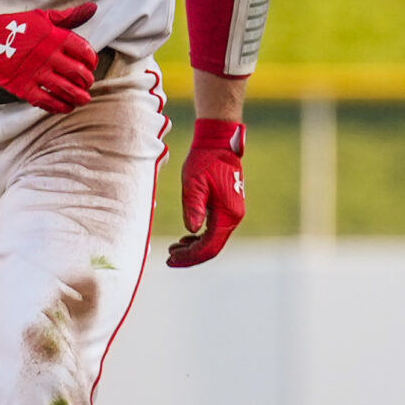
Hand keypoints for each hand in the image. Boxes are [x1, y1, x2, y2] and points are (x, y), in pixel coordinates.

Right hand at [0, 3, 98, 111]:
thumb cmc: (17, 28)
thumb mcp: (43, 17)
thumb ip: (69, 16)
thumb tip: (93, 9)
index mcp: (55, 37)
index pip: (83, 51)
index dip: (92, 60)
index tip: (91, 65)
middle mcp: (47, 55)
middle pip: (77, 73)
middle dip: (87, 81)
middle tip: (87, 83)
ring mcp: (35, 73)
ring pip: (65, 90)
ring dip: (78, 97)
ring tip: (82, 99)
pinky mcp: (23, 87)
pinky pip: (46, 101)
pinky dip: (59, 107)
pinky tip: (66, 107)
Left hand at [166, 119, 245, 267]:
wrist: (218, 144)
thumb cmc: (204, 161)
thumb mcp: (194, 184)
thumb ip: (194, 208)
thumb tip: (192, 231)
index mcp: (228, 213)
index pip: (209, 246)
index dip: (190, 256)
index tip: (171, 259)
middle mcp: (234, 217)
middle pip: (212, 247)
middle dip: (191, 256)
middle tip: (169, 258)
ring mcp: (233, 213)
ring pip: (214, 241)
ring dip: (194, 248)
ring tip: (174, 249)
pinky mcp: (228, 208)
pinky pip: (215, 231)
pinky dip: (200, 238)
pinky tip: (187, 238)